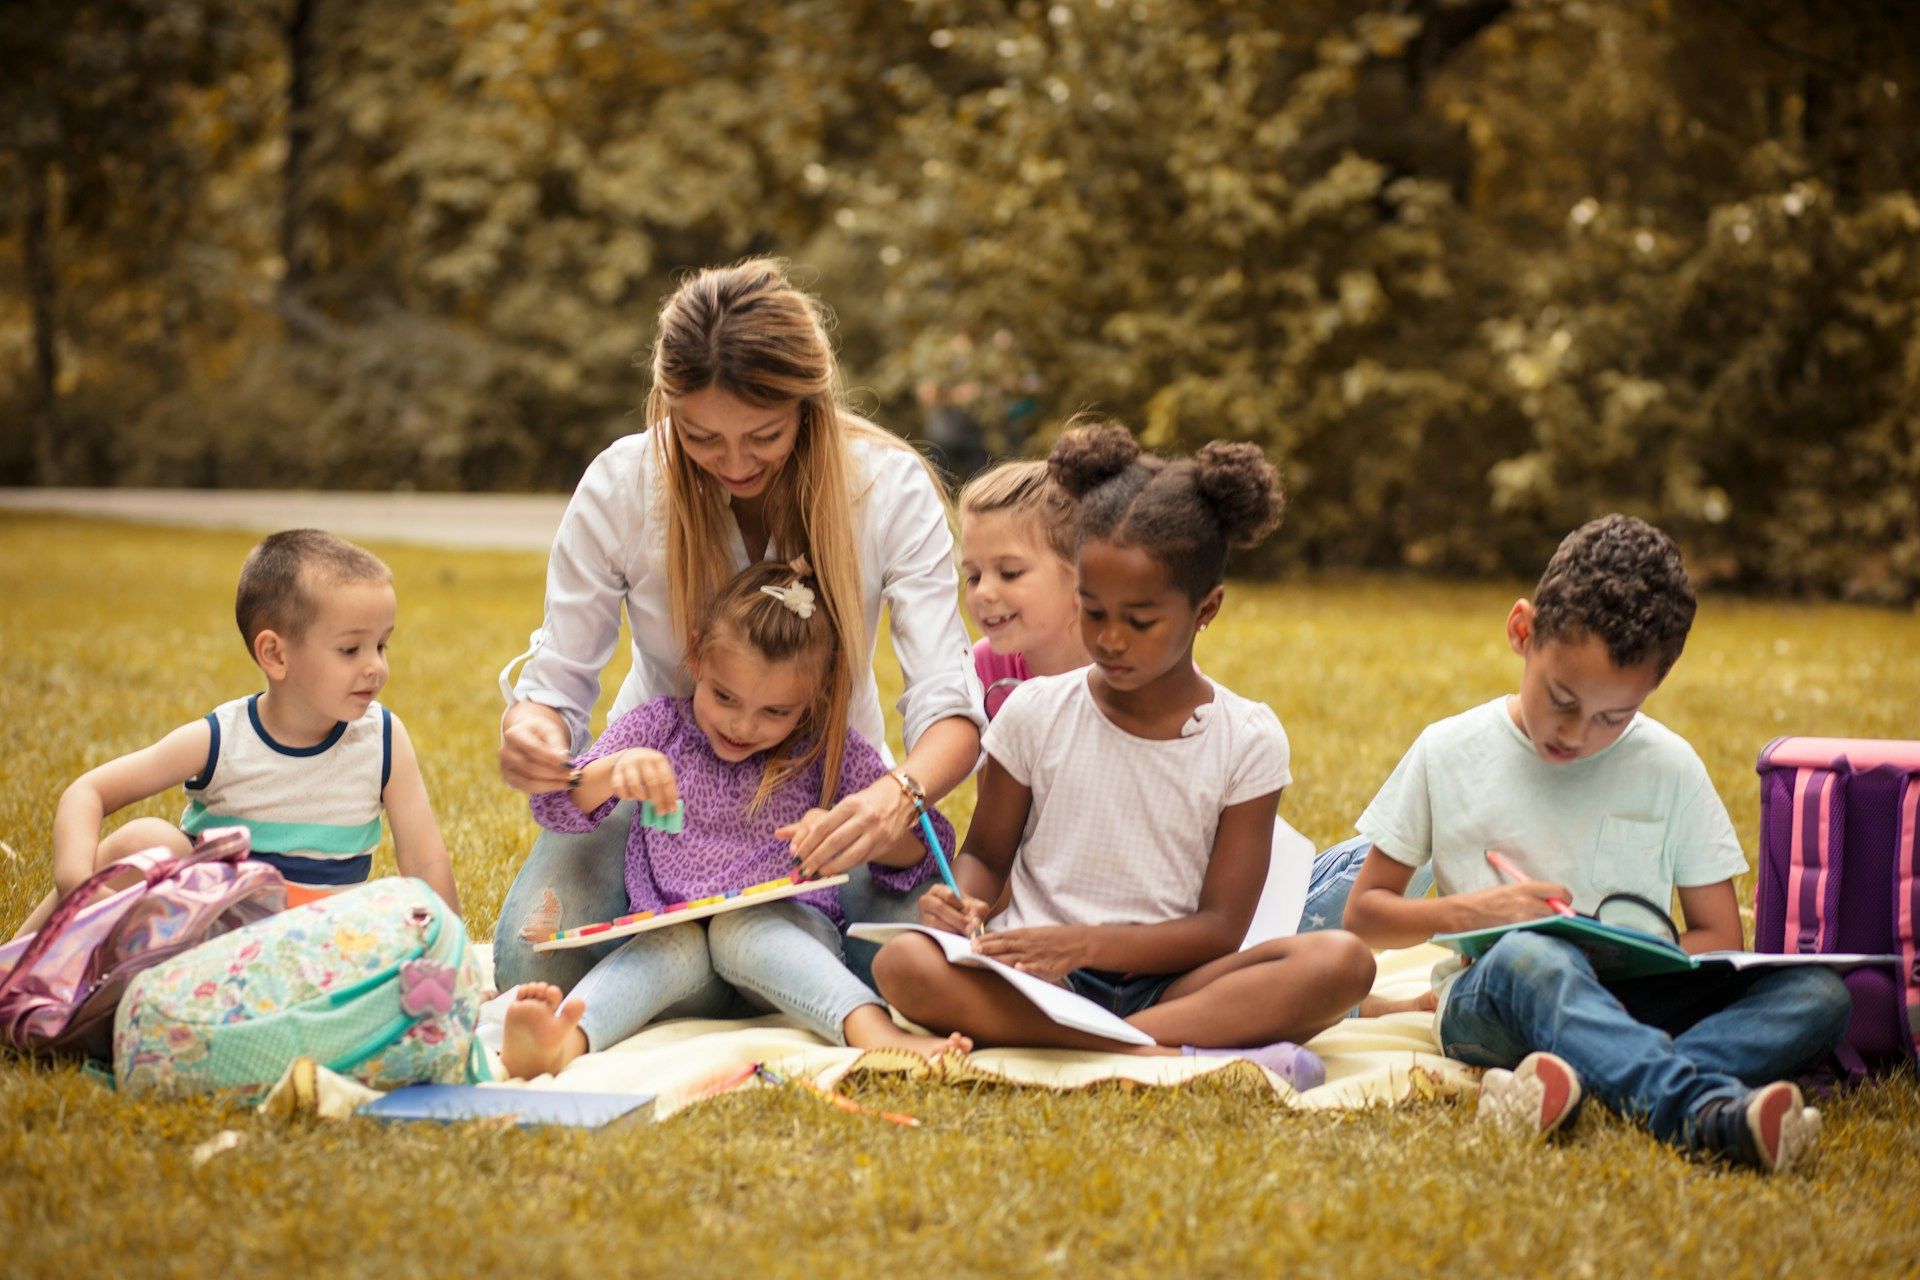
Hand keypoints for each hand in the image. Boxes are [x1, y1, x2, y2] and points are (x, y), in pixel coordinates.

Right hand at [498, 703, 574, 793]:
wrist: (527, 737)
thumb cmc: (542, 733)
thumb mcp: (551, 731)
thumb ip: (557, 745)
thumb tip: (565, 762)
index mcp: (513, 734)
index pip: (533, 749)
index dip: (552, 759)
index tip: (571, 765)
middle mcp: (505, 752)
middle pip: (531, 767)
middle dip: (555, 773)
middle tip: (575, 776)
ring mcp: (505, 768)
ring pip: (529, 781)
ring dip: (553, 784)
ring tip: (572, 782)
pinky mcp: (509, 780)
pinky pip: (528, 788)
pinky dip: (546, 788)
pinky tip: (562, 785)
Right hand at [607, 749, 678, 812]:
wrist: (628, 756)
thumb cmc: (650, 769)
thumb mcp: (660, 770)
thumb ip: (666, 786)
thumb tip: (672, 807)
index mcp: (658, 759)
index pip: (666, 779)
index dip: (670, 795)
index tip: (671, 809)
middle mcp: (643, 759)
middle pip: (652, 782)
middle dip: (658, 800)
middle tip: (661, 812)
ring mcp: (628, 765)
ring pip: (635, 785)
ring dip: (641, 796)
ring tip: (644, 799)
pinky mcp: (616, 772)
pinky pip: (620, 788)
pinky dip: (627, 796)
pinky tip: (632, 797)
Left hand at [782, 777, 912, 878]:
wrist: (903, 797)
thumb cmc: (869, 800)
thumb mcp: (847, 803)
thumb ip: (820, 821)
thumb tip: (783, 834)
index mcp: (851, 804)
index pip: (823, 827)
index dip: (807, 845)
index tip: (796, 857)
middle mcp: (864, 818)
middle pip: (834, 843)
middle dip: (815, 860)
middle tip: (802, 871)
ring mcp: (877, 832)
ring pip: (850, 856)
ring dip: (830, 868)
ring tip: (817, 875)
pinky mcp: (886, 844)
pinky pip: (862, 860)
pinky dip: (847, 867)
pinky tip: (835, 871)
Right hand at [917, 885, 989, 935]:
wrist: (958, 920)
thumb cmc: (966, 911)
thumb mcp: (975, 906)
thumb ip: (978, 910)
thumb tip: (975, 922)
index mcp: (937, 889)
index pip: (948, 894)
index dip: (960, 905)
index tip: (968, 912)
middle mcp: (926, 900)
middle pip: (940, 907)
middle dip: (958, 919)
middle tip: (970, 929)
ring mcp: (922, 916)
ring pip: (934, 922)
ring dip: (952, 929)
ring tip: (964, 934)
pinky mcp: (924, 930)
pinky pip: (933, 933)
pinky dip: (947, 937)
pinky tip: (957, 938)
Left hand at [970, 925, 1087, 981]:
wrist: (1078, 942)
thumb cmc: (1054, 939)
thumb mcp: (1034, 934)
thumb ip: (1016, 939)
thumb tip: (995, 941)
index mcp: (1025, 935)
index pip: (1002, 937)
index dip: (987, 940)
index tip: (972, 942)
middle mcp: (1029, 945)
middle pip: (1005, 946)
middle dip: (989, 948)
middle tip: (973, 950)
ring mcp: (1037, 956)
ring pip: (1016, 957)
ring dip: (1001, 958)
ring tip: (987, 958)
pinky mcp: (1048, 968)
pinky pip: (1037, 969)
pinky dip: (1028, 968)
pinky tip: (1019, 968)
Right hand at [1457, 881, 1573, 928]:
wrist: (1466, 913)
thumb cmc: (1486, 900)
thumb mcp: (1511, 889)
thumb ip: (1532, 894)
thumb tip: (1553, 900)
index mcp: (1526, 888)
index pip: (1560, 892)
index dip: (1564, 898)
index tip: (1561, 902)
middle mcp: (1528, 903)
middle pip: (1558, 912)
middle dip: (1556, 914)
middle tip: (1547, 914)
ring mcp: (1524, 920)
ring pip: (1549, 924)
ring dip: (1546, 924)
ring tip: (1534, 923)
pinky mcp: (1520, 933)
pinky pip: (1537, 934)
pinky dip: (1536, 933)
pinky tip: (1527, 931)